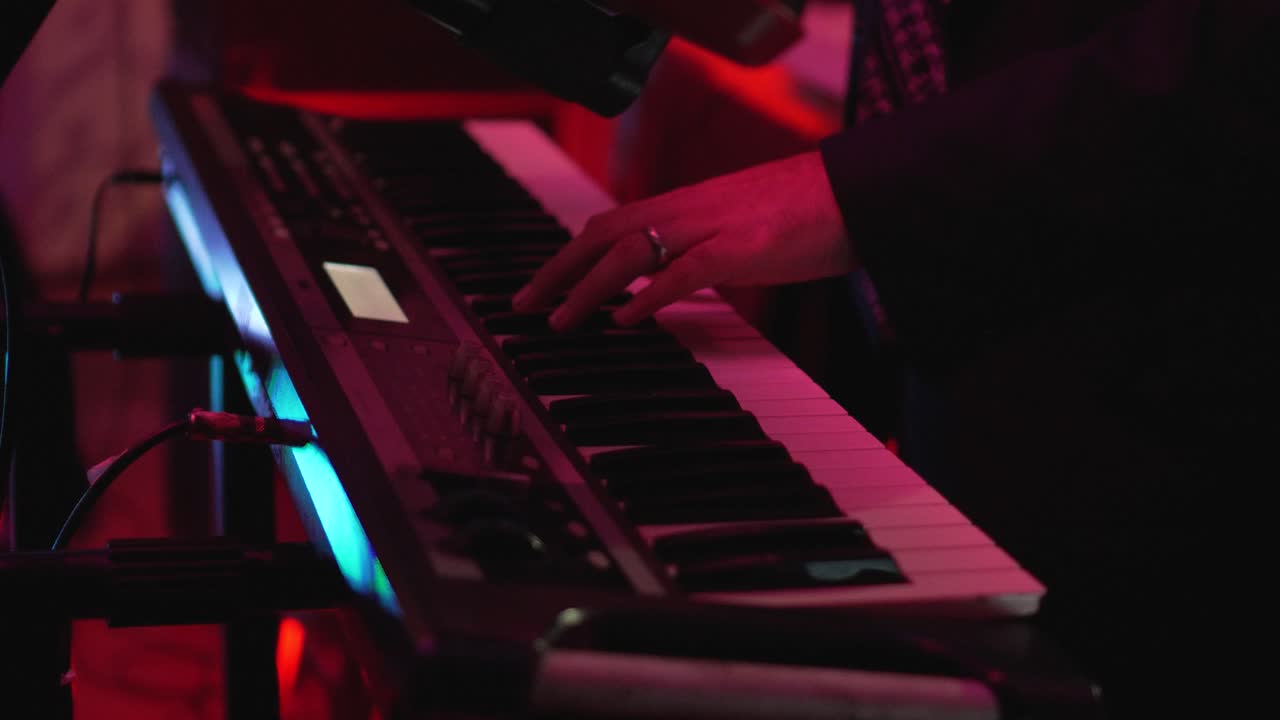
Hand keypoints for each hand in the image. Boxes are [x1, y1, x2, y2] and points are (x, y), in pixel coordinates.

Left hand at [511, 151, 855, 330]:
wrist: (858, 190)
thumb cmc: (801, 214)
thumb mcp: (734, 229)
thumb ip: (694, 251)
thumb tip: (661, 285)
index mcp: (684, 204)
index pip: (606, 224)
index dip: (564, 255)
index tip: (536, 288)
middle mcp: (689, 208)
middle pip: (603, 233)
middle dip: (558, 270)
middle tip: (525, 306)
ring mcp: (715, 225)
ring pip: (633, 250)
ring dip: (590, 288)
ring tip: (563, 320)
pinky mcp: (745, 246)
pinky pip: (686, 271)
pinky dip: (651, 294)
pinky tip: (627, 319)